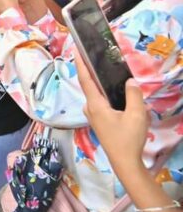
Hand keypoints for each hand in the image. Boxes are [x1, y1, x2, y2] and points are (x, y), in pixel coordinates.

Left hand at [74, 52, 147, 174]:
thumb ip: (133, 95)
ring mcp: (93, 116)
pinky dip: (105, 94)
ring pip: (96, 94)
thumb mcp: (136, 115)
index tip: (75, 49)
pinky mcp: (99, 121)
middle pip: (89, 85)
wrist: (125, 162)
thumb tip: (129, 81)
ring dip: (100, 83)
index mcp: (95, 105)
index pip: (85, 79)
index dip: (80, 64)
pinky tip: (115, 91)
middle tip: (96, 55)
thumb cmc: (128, 138)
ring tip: (107, 70)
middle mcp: (90, 108)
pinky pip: (100, 102)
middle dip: (91, 70)